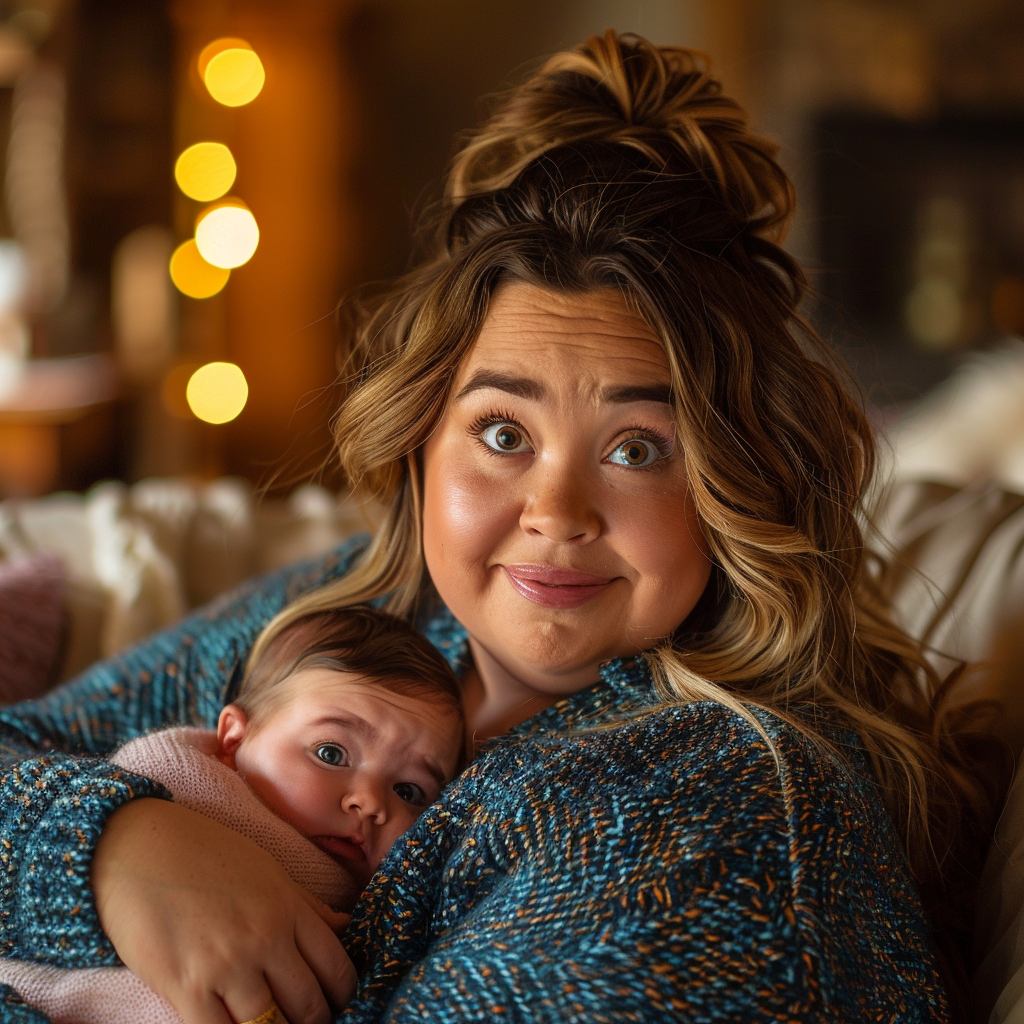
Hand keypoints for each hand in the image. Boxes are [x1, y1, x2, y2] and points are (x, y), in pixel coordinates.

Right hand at [92, 799, 355, 1023]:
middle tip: (309, 1023)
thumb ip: (306, 905)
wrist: (139, 846)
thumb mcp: (266, 870)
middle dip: (314, 1021)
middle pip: (307, 1004)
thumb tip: (346, 926)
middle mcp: (265, 937)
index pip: (336, 967)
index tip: (339, 1005)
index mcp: (289, 907)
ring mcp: (226, 963)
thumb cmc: (205, 853)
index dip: (343, 995)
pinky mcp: (185, 986)